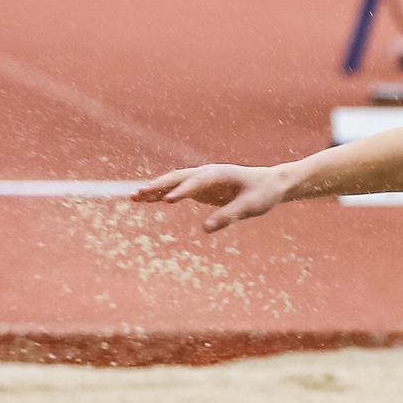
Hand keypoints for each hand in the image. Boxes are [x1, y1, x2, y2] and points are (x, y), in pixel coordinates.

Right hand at [134, 164, 288, 231]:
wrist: (269, 184)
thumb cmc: (262, 194)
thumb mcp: (250, 207)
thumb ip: (228, 216)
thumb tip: (205, 229)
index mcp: (219, 175)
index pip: (196, 182)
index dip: (182, 191)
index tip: (167, 201)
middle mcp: (206, 173)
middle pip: (178, 178)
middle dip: (158, 186)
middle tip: (139, 195)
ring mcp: (201, 180)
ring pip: (173, 182)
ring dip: (154, 189)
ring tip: (134, 198)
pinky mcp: (199, 188)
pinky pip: (176, 189)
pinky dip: (161, 194)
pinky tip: (145, 201)